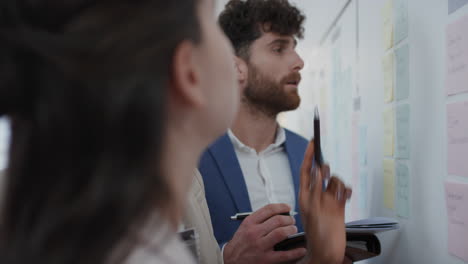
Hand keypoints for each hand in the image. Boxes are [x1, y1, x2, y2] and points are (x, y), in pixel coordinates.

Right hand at [223, 203, 306, 263]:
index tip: (288, 207)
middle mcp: (254, 233)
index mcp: (249, 223)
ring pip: (281, 233)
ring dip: (291, 230)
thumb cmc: (240, 243)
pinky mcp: (265, 259)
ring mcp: (260, 246)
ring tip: (293, 229)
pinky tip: (301, 249)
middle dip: (289, 219)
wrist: (230, 260)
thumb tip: (278, 213)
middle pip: (277, 220)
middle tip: (292, 220)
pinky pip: (284, 254)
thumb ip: (259, 219)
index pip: (269, 209)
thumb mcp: (245, 227)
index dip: (281, 206)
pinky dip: (295, 252)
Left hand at [298, 140, 351, 263]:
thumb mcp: (313, 209)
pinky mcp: (339, 206)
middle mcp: (316, 195)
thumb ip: (316, 189)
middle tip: (328, 178)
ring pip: (335, 181)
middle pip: (322, 173)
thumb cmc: (317, 235)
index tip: (313, 142)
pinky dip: (347, 190)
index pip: (306, 170)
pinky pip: (344, 191)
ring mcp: (328, 200)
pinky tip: (348, 196)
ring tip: (340, 196)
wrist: (328, 252)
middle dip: (327, 172)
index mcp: (306, 195)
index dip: (309, 155)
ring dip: (339, 184)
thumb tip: (318, 170)